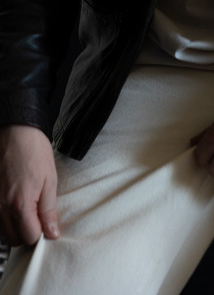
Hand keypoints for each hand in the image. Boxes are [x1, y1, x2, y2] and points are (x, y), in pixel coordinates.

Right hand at [0, 125, 59, 245]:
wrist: (15, 131)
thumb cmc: (34, 151)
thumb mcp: (50, 180)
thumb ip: (49, 210)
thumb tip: (52, 233)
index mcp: (21, 204)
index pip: (30, 237)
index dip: (41, 234)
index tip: (46, 224)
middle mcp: (2, 208)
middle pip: (15, 239)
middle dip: (27, 232)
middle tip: (37, 217)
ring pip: (3, 232)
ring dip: (15, 227)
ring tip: (26, 209)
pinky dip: (4, 218)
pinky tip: (13, 205)